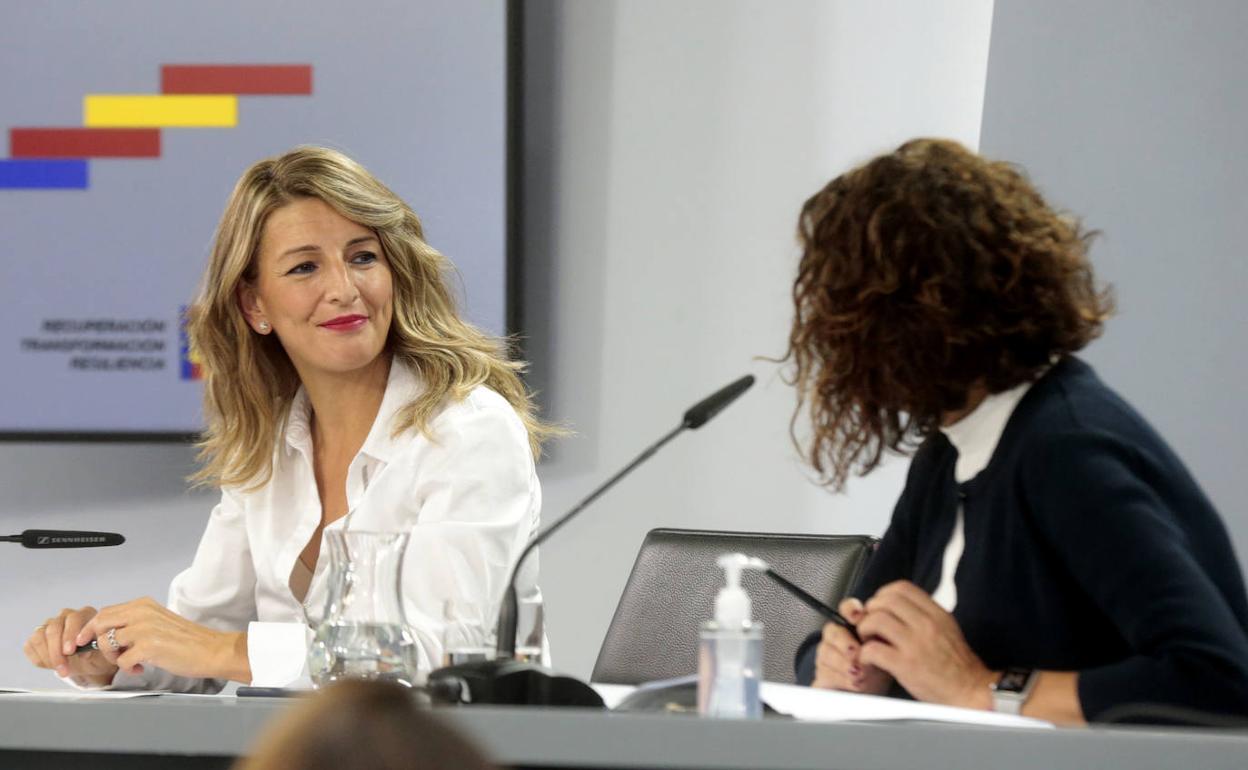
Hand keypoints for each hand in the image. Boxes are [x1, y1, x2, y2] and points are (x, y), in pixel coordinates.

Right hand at [23, 607, 118, 686]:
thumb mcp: (102, 651)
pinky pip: (31, 645)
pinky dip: (39, 658)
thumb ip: (94, 648)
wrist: (90, 663)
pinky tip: (51, 666)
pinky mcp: (36, 637)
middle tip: (63, 667)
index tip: (70, 651)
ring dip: (48, 657)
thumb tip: (84, 653)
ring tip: (60, 670)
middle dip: (57, 651)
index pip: (74, 619)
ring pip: (40, 636)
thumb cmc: (98, 654)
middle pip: (54, 628)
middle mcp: (65, 616)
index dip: (70, 636)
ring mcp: (49, 625)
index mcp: (85, 614)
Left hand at [75, 597, 249, 682]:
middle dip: (95, 641)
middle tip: (104, 654)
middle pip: (100, 622)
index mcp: (144, 604)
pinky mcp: (148, 646)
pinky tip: (140, 667)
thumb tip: (110, 633)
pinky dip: (127, 667)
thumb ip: (136, 622)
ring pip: (107, 642)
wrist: (211, 650)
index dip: (90, 627)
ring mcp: (144, 628)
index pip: (106, 612)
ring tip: (130, 662)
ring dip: (113, 657)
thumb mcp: (158, 621)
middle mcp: (142, 612)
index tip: (83, 640)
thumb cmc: (188, 640)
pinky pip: (121, 660)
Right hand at [810, 597, 891, 693]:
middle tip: (856, 651)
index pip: (847, 609)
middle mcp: (837, 640)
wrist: (873, 694)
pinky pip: (824, 675)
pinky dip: (840, 680)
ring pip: (826, 653)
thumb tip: (884, 628)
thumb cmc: (879, 669)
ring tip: (861, 673)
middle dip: (844, 642)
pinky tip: (854, 683)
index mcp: (854, 627)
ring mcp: (827, 658)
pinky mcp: (823, 677)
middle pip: (832, 631)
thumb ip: (882, 637)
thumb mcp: (887, 651)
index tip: (858, 618)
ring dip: (844, 664)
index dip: (850, 611)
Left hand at [856, 580, 993, 707]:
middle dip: (871, 610)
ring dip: (864, 629)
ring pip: (875, 620)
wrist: (970, 691)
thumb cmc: (958, 664)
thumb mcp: (947, 628)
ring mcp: (915, 644)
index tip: (879, 605)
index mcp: (936, 614)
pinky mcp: (905, 665)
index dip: (884, 594)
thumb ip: (925, 614)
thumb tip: (900, 606)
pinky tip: (869, 659)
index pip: (902, 587)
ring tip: (868, 640)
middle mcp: (926, 625)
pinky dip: (865, 654)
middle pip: (885, 600)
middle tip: (869, 623)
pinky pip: (873, 650)